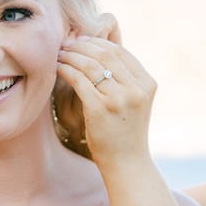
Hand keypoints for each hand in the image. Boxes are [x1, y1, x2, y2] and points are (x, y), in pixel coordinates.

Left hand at [56, 36, 156, 168]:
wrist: (127, 164)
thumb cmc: (126, 132)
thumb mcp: (134, 101)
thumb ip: (124, 78)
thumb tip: (100, 50)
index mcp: (147, 83)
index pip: (120, 52)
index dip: (97, 42)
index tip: (81, 41)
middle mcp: (136, 89)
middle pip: (105, 54)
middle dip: (82, 46)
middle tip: (66, 45)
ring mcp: (119, 99)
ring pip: (90, 65)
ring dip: (71, 56)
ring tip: (59, 55)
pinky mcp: (100, 109)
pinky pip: (79, 80)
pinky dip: (66, 70)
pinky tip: (58, 69)